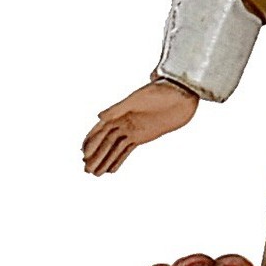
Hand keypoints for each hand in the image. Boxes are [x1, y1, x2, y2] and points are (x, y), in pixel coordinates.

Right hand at [83, 79, 198, 174]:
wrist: (182, 95)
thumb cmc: (160, 91)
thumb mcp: (138, 99)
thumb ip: (118, 108)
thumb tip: (98, 116)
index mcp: (120, 112)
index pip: (101, 129)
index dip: (91, 141)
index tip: (83, 154)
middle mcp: (123, 121)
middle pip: (105, 141)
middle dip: (96, 155)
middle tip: (86, 170)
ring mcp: (133, 129)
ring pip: (115, 148)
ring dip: (104, 160)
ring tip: (95, 174)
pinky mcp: (143, 135)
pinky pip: (127, 150)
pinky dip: (118, 159)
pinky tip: (111, 170)